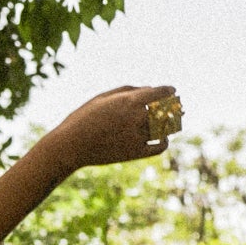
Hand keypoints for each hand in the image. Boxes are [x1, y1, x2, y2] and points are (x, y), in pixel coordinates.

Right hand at [53, 84, 179, 170]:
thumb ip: (127, 91)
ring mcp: (137, 137)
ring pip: (164, 128)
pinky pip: (159, 147)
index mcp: (130, 101)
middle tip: (176, 107)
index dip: (169, 91)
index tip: (171, 92)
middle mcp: (137, 117)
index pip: (162, 92)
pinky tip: (163, 139)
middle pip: (166, 110)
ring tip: (169, 121)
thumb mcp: (102, 97)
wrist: (69, 146)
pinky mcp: (134, 153)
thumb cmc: (83, 119)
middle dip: (172, 107)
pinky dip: (164, 142)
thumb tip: (148, 90)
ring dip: (169, 123)